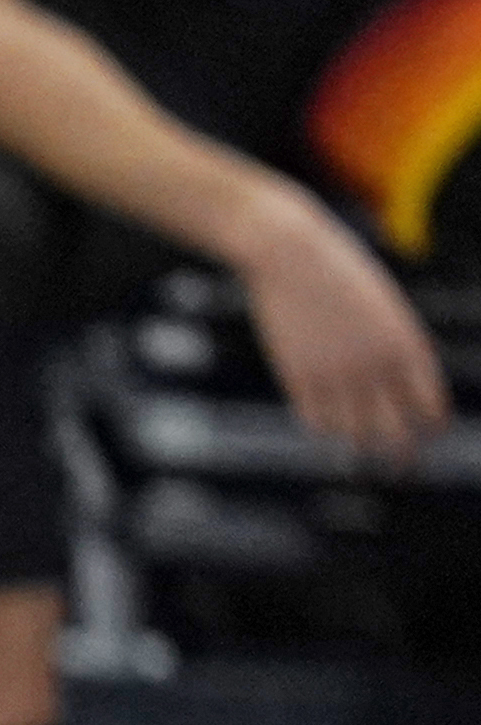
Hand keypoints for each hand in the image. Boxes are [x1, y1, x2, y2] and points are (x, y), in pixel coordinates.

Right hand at [235, 187, 450, 462]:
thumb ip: (394, 351)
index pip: (429, 404)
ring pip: (353, 433)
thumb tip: (396, 395)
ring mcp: (332, 374)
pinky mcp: (297, 377)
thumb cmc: (343, 274)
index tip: (430, 435)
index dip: (433, 426)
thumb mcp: (384, 310)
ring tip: (362, 459)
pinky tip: (328, 425)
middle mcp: (372, 366)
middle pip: (394, 431)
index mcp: (404, 344)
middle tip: (402, 469)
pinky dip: (324, 426)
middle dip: (401, 456)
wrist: (291, 255)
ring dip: (360, 446)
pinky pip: (315, 420)